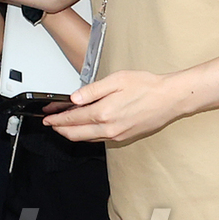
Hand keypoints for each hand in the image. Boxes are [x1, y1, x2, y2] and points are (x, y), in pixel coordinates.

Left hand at [43, 70, 184, 142]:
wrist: (170, 98)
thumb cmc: (147, 86)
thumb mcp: (116, 80)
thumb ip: (92, 90)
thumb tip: (73, 98)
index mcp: (104, 112)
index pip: (72, 118)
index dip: (56, 118)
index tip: (47, 117)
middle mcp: (109, 128)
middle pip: (76, 134)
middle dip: (59, 129)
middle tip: (50, 124)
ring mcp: (117, 135)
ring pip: (87, 139)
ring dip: (72, 134)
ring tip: (62, 126)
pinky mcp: (124, 137)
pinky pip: (99, 139)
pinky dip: (86, 135)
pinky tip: (84, 129)